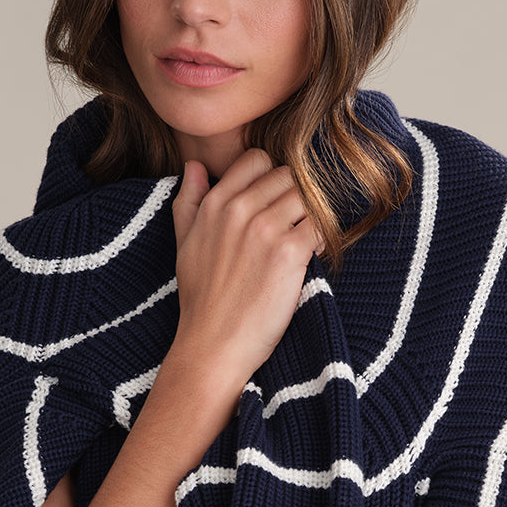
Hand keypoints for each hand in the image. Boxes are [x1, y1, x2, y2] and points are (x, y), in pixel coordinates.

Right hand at [169, 149, 323, 386]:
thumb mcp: (184, 245)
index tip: (275, 205)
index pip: (257, 160)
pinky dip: (323, 239)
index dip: (271, 179)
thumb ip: (188, 201)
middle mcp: (239, 210)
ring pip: (307, 196)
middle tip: (293, 227)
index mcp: (215, 204)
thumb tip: (194, 164)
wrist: (214, 345)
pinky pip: (321, 225)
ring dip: (311, 217)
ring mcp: (265, 230)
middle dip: (295, 198)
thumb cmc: (201, 300)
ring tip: (303, 242)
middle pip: (287, 176)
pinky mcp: (289, 253)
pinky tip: (311, 257)